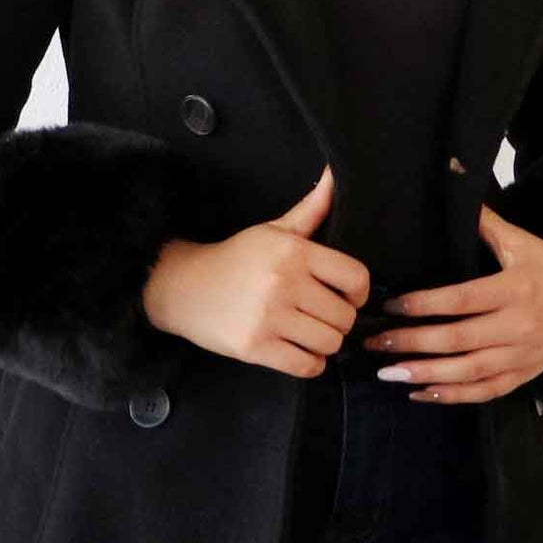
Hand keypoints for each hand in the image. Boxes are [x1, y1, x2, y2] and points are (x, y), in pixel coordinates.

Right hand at [141, 165, 369, 376]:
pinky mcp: (255, 347)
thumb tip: (335, 176)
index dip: (359, 291)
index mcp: (293, 251)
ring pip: (330, 343)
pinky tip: (298, 350)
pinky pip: (307, 366)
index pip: (355, 277)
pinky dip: (310, 364)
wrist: (183, 287)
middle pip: (344, 316)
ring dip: (325, 344)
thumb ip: (311, 209)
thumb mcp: (273, 230)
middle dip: (339, 320)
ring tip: (309, 333)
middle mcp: (283, 282)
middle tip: (322, 317)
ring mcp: (269, 317)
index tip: (347, 295)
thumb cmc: (236, 259)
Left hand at [360, 202, 542, 403]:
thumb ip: (485, 224)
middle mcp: (518, 326)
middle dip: (412, 343)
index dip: (424, 305)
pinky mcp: (523, 376)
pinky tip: (420, 392)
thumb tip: (452, 189)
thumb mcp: (521, 242)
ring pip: (468, 372)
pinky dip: (451, 396)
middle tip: (374, 341)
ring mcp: (521, 355)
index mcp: (515, 289)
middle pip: (458, 340)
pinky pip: (485, 392)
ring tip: (389, 372)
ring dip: (425, 374)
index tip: (391, 305)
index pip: (462, 300)